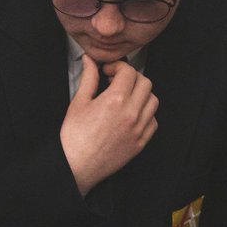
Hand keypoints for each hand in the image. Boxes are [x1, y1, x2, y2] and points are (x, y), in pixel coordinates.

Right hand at [60, 55, 158, 194]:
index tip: (109, 71)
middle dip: (132, 78)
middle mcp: (131, 113)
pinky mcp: (140, 143)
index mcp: (115, 100)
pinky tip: (131, 114)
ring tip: (126, 97)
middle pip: (145, 83)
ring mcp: (138, 129)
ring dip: (141, 94)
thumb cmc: (74, 136)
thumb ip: (88, 78)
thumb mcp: (78, 102)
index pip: (129, 72)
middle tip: (117, 82)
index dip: (118, 67)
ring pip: (153, 101)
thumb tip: (89, 60)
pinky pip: (153, 122)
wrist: (76, 166)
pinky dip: (146, 114)